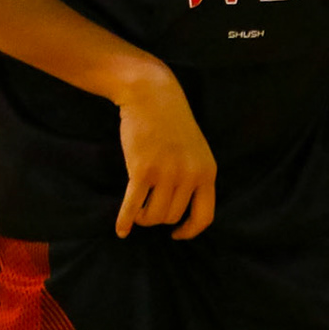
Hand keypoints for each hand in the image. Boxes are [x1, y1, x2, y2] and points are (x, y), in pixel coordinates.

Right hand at [113, 62, 216, 239]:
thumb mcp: (195, 150)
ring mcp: (167, 172)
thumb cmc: (171, 124)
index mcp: (207, 171)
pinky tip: (121, 230)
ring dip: (142, 217)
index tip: (176, 234)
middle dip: (157, 218)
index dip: (190, 231)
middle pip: (171, 217)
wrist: (152, 95)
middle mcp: (190, 174)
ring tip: (137, 210)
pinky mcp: (142, 170)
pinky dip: (125, 221)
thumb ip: (194, 177)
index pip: (205, 216)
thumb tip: (182, 213)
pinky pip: (132, 207)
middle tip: (147, 209)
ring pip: (153, 216)